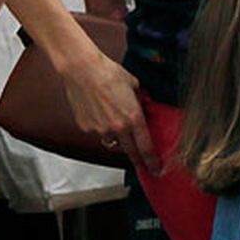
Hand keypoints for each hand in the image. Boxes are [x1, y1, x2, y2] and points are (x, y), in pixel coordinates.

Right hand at [60, 43, 163, 175]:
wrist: (83, 70)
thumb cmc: (108, 73)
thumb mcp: (134, 84)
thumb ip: (140, 99)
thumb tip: (144, 104)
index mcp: (133, 118)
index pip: (146, 147)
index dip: (152, 161)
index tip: (156, 169)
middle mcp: (117, 127)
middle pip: (130, 151)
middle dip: (138, 160)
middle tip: (144, 166)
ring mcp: (100, 129)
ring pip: (112, 140)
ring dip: (117, 136)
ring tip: (114, 120)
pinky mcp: (86, 127)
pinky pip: (97, 132)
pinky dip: (100, 126)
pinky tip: (98, 110)